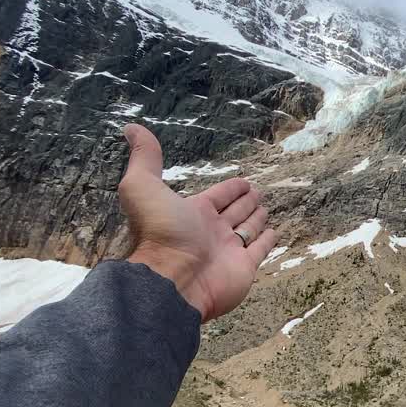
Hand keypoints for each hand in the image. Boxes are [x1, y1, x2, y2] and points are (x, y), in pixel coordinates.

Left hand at [118, 123, 279, 321]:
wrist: (173, 278)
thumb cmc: (160, 232)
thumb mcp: (143, 186)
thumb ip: (144, 158)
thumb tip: (132, 128)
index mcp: (193, 212)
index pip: (218, 196)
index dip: (230, 188)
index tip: (243, 181)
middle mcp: (211, 231)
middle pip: (234, 211)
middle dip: (245, 201)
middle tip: (257, 193)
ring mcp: (229, 250)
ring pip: (247, 229)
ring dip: (256, 219)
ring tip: (265, 209)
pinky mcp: (244, 267)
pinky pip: (259, 250)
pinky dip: (267, 241)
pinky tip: (273, 232)